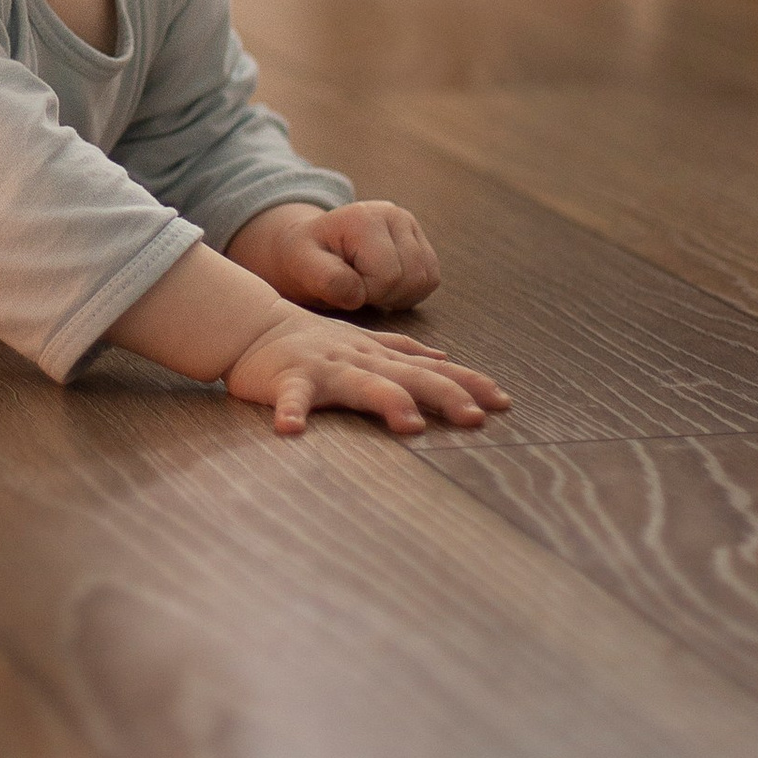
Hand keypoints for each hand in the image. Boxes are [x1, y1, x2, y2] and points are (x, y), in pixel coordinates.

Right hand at [224, 312, 506, 437]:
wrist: (254, 326)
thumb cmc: (314, 341)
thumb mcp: (365, 342)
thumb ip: (404, 349)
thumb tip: (446, 356)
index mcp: (380, 356)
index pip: (433, 369)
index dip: (468, 383)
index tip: (503, 402)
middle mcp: (360, 359)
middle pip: (410, 376)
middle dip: (445, 395)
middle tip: (475, 418)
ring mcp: (326, 367)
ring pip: (361, 383)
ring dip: (386, 401)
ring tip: (409, 425)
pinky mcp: (288, 379)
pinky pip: (291, 397)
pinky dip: (291, 412)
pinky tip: (290, 431)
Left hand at [233, 196, 439, 311]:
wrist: (311, 247)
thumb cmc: (305, 258)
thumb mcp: (302, 267)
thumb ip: (326, 280)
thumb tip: (357, 294)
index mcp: (365, 217)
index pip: (388, 275)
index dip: (365, 292)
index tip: (342, 284)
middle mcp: (393, 214)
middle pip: (412, 277)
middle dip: (383, 294)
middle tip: (355, 286)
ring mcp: (410, 225)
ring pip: (426, 279)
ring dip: (398, 294)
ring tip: (368, 285)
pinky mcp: (419, 240)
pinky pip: (431, 278)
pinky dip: (410, 291)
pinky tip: (384, 285)